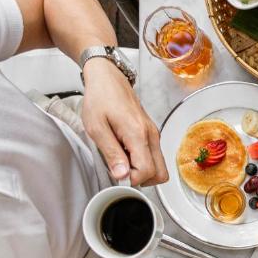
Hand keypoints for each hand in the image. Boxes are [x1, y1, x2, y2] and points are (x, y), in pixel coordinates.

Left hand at [80, 60, 168, 186]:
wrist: (109, 78)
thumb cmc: (101, 98)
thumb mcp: (96, 127)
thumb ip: (111, 153)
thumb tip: (122, 176)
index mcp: (138, 134)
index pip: (146, 171)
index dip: (132, 179)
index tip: (116, 174)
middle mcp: (151, 135)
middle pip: (161, 173)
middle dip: (142, 179)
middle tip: (120, 170)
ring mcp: (154, 135)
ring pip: (159, 166)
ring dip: (141, 170)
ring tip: (120, 159)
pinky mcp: (151, 134)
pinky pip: (153, 156)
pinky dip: (141, 161)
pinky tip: (124, 151)